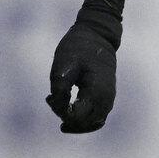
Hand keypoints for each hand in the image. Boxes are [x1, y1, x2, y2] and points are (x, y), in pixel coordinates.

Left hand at [47, 15, 118, 132]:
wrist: (98, 33)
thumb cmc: (79, 47)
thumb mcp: (63, 65)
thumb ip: (60, 90)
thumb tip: (62, 111)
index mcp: (97, 91)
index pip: (77, 117)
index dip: (60, 112)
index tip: (49, 97)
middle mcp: (106, 99)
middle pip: (85, 124)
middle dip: (66, 118)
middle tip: (51, 100)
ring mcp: (108, 98)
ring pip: (92, 123)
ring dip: (74, 120)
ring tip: (58, 106)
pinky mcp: (106, 95)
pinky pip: (96, 116)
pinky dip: (82, 116)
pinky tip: (68, 106)